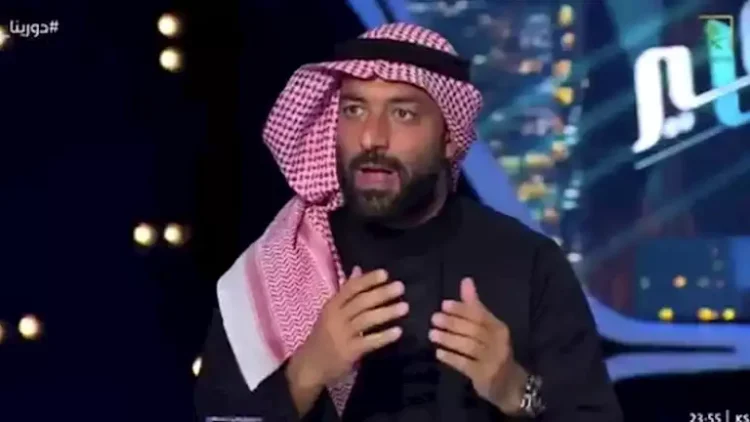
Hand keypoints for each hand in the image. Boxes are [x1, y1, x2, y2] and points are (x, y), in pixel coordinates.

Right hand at [289, 266, 407, 388]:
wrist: (309, 366)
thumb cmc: (323, 336)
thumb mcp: (330, 312)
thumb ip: (346, 292)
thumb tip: (358, 269)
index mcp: (332, 306)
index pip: (351, 288)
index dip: (368, 280)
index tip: (385, 274)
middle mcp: (336, 317)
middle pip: (361, 302)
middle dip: (381, 293)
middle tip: (401, 287)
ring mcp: (342, 335)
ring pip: (366, 320)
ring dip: (387, 312)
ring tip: (405, 307)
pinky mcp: (348, 352)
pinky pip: (368, 342)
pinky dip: (383, 336)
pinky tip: (398, 332)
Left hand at [429, 277, 527, 414]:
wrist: (509, 384)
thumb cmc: (494, 351)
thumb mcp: (488, 328)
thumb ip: (475, 306)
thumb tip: (466, 280)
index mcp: (499, 327)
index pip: (480, 315)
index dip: (462, 309)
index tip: (444, 304)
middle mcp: (498, 342)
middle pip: (473, 329)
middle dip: (453, 322)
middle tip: (434, 318)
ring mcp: (493, 360)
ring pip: (468, 346)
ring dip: (449, 339)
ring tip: (432, 334)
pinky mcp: (484, 376)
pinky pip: (465, 364)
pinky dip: (451, 358)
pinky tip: (439, 353)